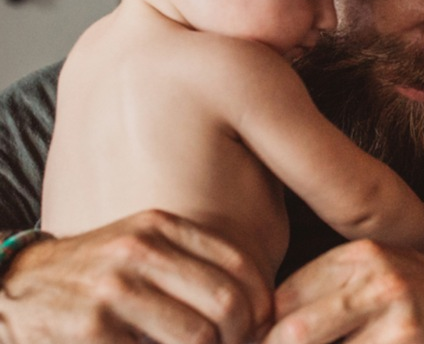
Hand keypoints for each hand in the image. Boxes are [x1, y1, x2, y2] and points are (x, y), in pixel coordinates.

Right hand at [0, 210, 271, 343]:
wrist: (13, 290)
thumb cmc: (93, 276)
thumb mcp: (141, 248)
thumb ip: (193, 265)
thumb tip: (258, 307)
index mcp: (160, 226)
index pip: (240, 264)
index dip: (262, 304)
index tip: (262, 326)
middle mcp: (139, 250)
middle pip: (227, 302)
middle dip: (244, 336)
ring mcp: (113, 289)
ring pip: (199, 336)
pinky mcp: (92, 329)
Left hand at [265, 240, 423, 343]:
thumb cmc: (419, 292)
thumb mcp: (374, 272)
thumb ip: (325, 292)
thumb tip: (263, 332)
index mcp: (359, 256)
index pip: (283, 299)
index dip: (267, 331)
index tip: (266, 342)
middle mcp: (376, 281)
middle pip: (294, 333)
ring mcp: (396, 318)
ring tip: (342, 341)